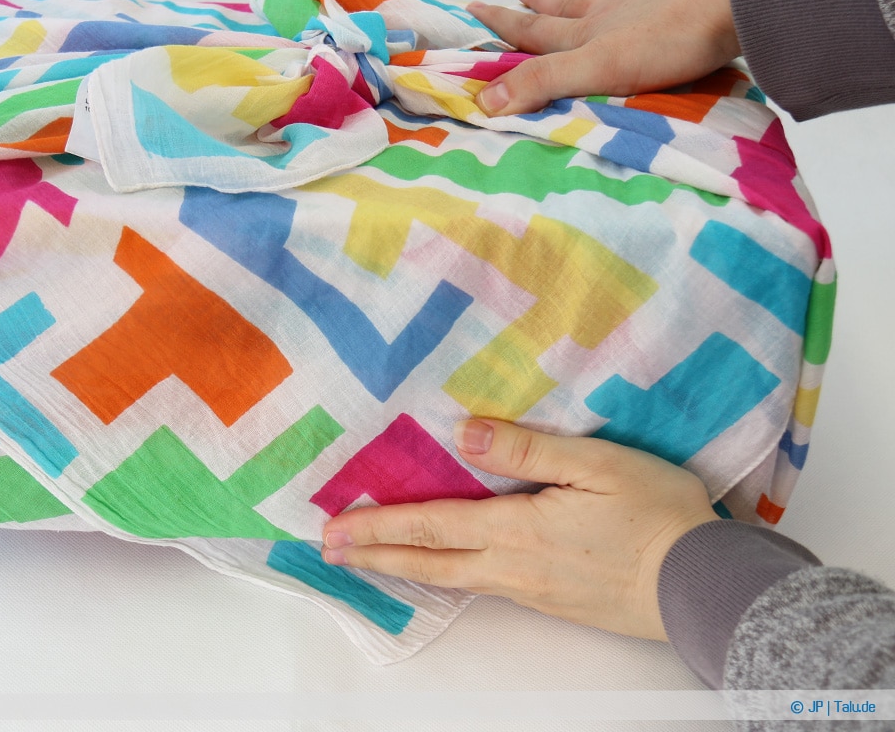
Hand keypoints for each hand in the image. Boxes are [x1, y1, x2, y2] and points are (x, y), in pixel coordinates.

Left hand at [320, 419, 720, 639]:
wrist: (703, 585)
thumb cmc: (656, 515)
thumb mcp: (596, 464)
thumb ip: (527, 448)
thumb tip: (464, 433)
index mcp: (516, 529)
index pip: (430, 526)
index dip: (378, 527)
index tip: (334, 528)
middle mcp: (512, 566)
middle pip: (428, 563)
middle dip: (375, 556)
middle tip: (330, 554)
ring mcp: (530, 588)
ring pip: (452, 579)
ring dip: (404, 569)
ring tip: (372, 563)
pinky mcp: (550, 600)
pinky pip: (482, 587)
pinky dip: (445, 578)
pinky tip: (445, 572)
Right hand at [467, 0, 740, 114]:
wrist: (738, 3)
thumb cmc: (669, 35)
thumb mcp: (595, 68)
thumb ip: (543, 83)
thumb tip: (483, 101)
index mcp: (588, 33)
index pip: (535, 30)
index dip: (503, 23)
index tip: (474, 9)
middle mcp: (614, 17)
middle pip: (566, 9)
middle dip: (537, 4)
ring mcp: (649, 12)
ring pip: (605, 6)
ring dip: (581, 4)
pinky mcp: (683, 15)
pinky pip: (644, 11)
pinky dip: (630, 10)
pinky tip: (640, 12)